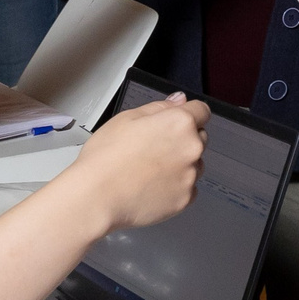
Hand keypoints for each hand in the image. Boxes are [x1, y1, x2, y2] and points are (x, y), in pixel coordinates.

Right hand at [70, 93, 208, 231]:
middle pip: (199, 138)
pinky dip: (175, 187)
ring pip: (194, 164)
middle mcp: (191, 148)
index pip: (201, 111)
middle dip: (182, 140)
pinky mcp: (185, 199)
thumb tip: (178, 101)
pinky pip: (188, 189)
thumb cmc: (106, 158)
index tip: (176, 121)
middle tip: (154, 148)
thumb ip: (159, 107)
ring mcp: (190, 176)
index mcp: (179, 123)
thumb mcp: (126, 118)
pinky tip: (151, 186)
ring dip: (180, 164)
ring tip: (149, 170)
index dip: (188, 114)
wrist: (97, 197)